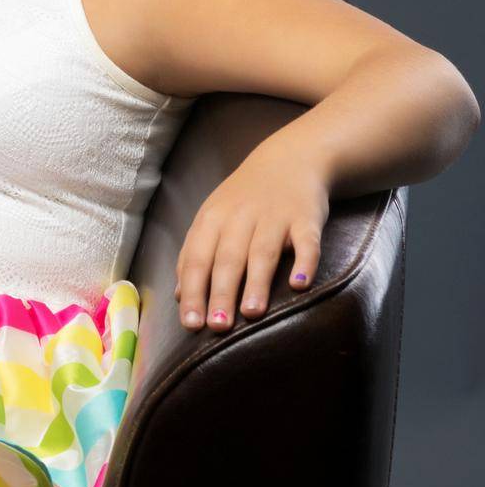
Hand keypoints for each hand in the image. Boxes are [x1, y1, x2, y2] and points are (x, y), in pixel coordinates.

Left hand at [174, 143, 328, 332]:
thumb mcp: (212, 218)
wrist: (289, 159)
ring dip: (256, 282)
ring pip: (262, 251)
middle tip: (217, 326)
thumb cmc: (243, 199)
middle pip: (227, 258)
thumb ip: (195, 254)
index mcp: (212, 220)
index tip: (190, 322)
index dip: (193, 290)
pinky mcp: (306, 218)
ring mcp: (274, 216)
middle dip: (220, 293)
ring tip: (251, 313)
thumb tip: (180, 296)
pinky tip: (299, 284)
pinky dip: (304, 262)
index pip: (197, 258)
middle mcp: (240, 217)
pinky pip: (306, 241)